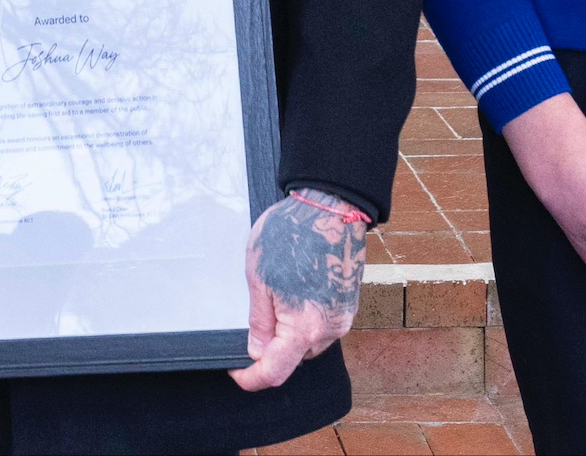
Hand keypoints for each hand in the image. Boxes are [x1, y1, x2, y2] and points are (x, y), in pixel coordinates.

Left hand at [231, 188, 366, 390]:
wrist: (331, 208)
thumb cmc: (292, 235)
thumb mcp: (258, 278)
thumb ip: (259, 322)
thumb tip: (257, 352)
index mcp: (304, 328)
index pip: (275, 372)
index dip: (251, 378)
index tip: (237, 372)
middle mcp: (329, 330)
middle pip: (293, 358)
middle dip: (271, 348)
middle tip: (254, 319)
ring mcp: (343, 317)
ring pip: (308, 341)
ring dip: (290, 331)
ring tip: (277, 293)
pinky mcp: (348, 304)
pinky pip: (322, 323)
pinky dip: (305, 316)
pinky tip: (295, 288)